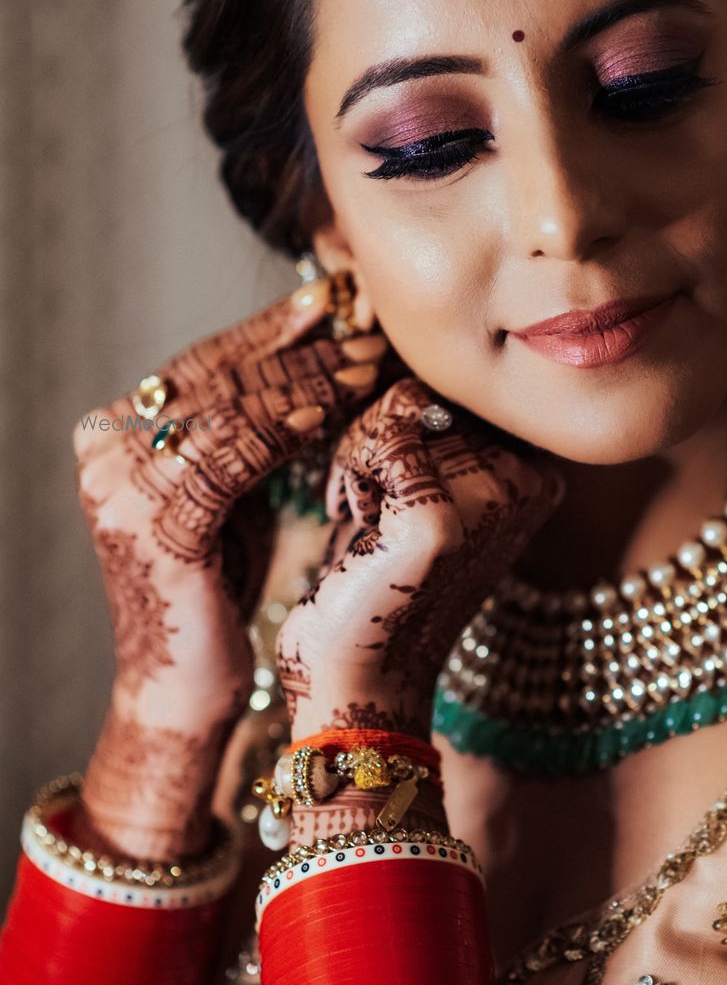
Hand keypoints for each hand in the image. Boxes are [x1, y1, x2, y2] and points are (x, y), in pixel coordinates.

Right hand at [71, 279, 386, 851]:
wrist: (183, 683)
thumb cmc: (215, 582)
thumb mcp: (225, 487)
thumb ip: (243, 426)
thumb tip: (308, 343)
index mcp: (109, 435)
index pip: (199, 365)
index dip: (265, 330)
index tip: (327, 301)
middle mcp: (103, 455)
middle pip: (215, 380)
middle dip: (295, 350)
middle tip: (360, 326)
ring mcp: (122, 492)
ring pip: (229, 413)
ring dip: (304, 383)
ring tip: (364, 364)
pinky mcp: (157, 530)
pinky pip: (230, 462)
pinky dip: (280, 433)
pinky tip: (326, 416)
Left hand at [274, 377, 564, 740]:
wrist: (357, 672)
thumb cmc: (377, 575)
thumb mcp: (418, 486)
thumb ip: (433, 420)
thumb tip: (403, 352)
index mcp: (538, 471)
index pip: (462, 383)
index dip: (406, 413)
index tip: (384, 476)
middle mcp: (530, 479)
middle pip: (431, 385)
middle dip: (375, 430)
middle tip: (363, 497)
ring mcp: (491, 495)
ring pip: (404, 398)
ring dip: (359, 446)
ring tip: (358, 506)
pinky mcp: (438, 516)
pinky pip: (384, 430)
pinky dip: (350, 466)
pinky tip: (351, 516)